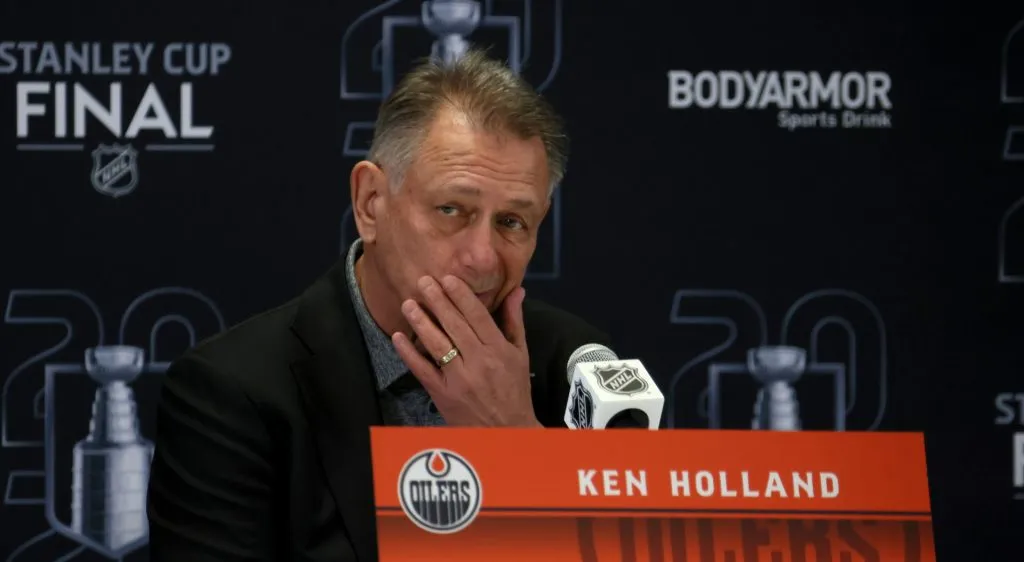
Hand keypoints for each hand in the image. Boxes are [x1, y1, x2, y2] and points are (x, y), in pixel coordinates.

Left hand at [391, 274, 540, 426]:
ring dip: (420, 321)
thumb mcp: (520, 354)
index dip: (461, 295)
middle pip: (454, 325)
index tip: (447, 278)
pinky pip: (422, 369)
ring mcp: (458, 379)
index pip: (477, 316)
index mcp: (498, 350)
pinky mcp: (442, 394)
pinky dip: (409, 353)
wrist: (507, 431)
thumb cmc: (515, 390)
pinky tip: (399, 337)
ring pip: (437, 344)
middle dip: (437, 300)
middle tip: (423, 281)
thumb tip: (516, 290)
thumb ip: (514, 321)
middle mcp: (479, 362)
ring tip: (408, 302)